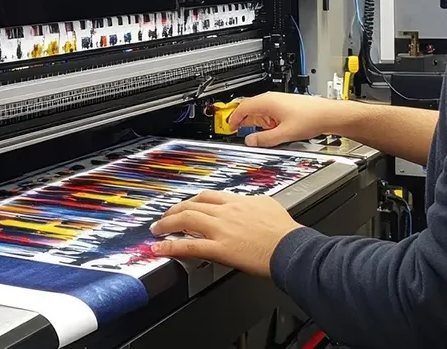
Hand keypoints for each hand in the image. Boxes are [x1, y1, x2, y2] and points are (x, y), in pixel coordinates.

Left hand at [149, 191, 301, 276]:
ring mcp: (220, 229)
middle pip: (192, 205)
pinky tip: (159, 248)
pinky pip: (189, 245)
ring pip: (186, 220)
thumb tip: (250, 202)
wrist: (289, 247)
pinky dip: (170, 246)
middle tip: (165, 217)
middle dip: (174, 210)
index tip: (186, 205)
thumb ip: (254, 202)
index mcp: (237, 202)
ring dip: (167, 224)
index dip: (192, 201)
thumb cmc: (284, 231)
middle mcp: (226, 212)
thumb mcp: (269, 206)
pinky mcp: (219, 248)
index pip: (207, 196)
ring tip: (157, 229)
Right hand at [230, 92, 360, 147]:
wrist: (327, 114)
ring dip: (256, 121)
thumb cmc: (310, 118)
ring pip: (260, 109)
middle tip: (239, 130)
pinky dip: (266, 120)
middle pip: (250, 107)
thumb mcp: (283, 134)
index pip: (242, 107)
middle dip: (244, 120)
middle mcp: (272, 98)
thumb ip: (264, 139)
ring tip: (260, 133)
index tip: (229, 126)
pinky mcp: (285, 104)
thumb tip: (250, 141)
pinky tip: (273, 130)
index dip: (233, 118)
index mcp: (267, 102)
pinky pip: (269, 111)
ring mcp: (279, 100)